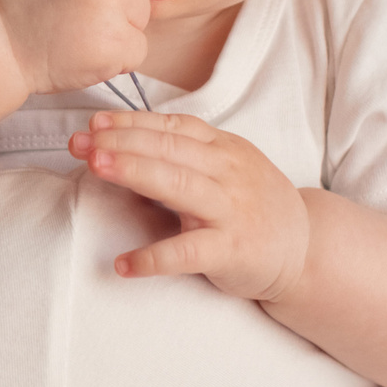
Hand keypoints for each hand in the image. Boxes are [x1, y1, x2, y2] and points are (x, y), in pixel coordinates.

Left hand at [68, 110, 309, 300]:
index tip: (94, 124)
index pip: (172, 127)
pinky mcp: (231, 251)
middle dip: (121, 142)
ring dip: (134, 173)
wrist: (304, 249)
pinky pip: (187, 252)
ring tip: (95, 168)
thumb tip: (118, 139)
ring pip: (178, 185)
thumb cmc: (252, 205)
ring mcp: (231, 211)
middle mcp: (228, 172)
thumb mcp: (227, 166)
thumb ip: (183, 152)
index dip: (131, 123)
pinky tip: (123, 263)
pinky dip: (154, 257)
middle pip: (169, 149)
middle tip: (81, 143)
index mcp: (223, 148)